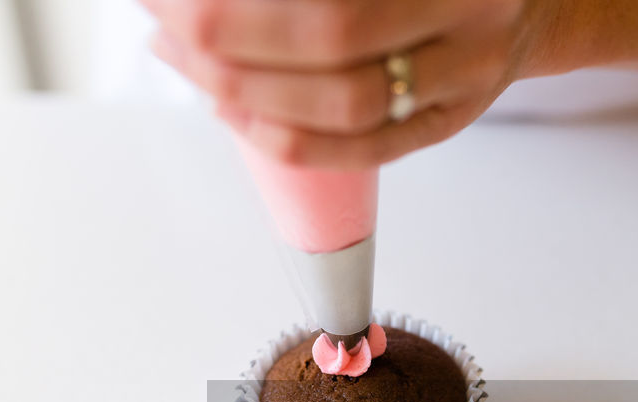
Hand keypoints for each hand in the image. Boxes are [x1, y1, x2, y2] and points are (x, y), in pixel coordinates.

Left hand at [141, 0, 536, 167]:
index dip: (241, 1)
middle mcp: (469, 9)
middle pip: (333, 31)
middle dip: (229, 33)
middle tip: (167, 17)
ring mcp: (467, 74)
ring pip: (346, 102)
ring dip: (249, 88)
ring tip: (188, 61)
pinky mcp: (452, 122)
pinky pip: (365, 150)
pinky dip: (288, 138)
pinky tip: (234, 112)